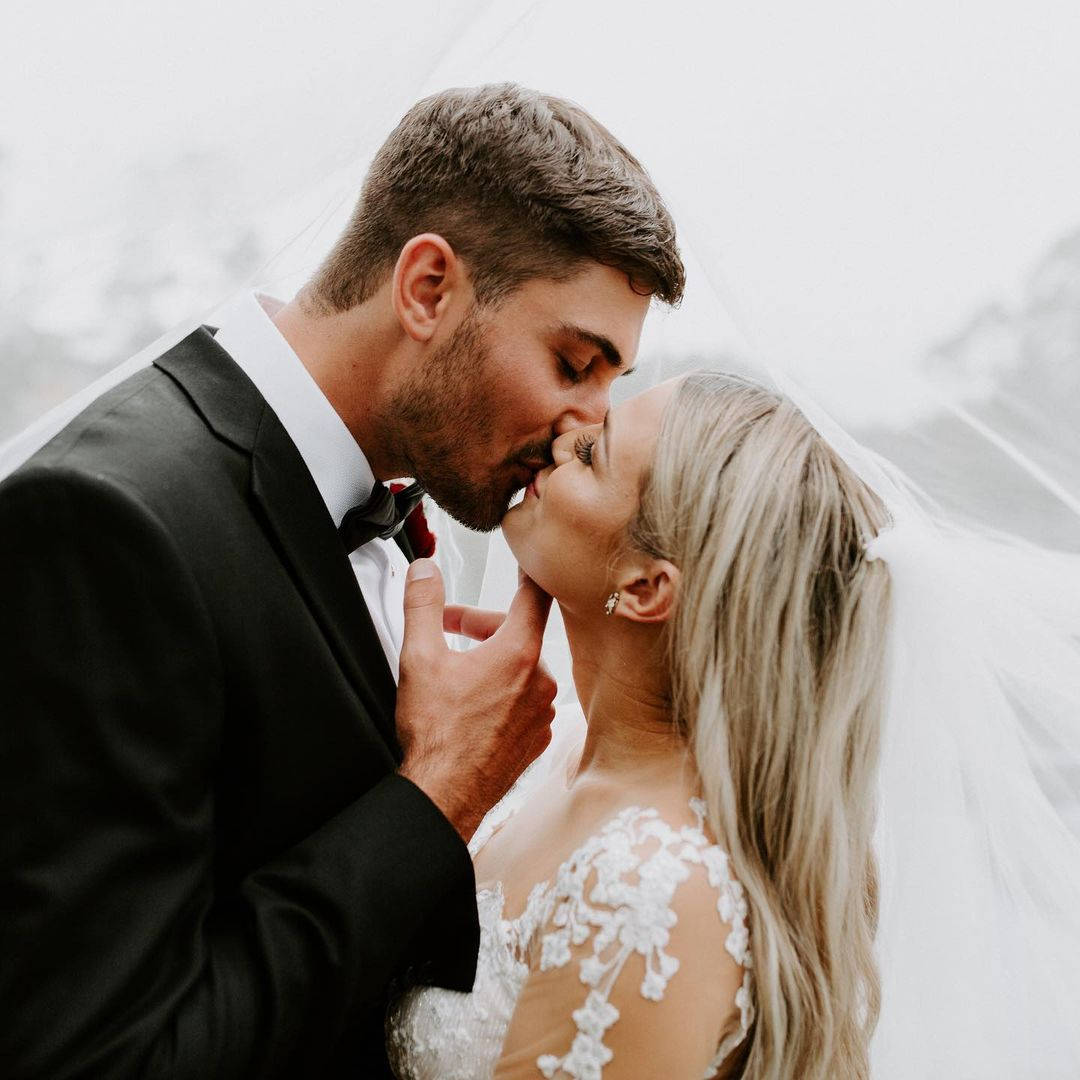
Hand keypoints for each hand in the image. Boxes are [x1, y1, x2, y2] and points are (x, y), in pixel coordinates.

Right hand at [396, 559, 556, 841]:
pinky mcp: (538, 738)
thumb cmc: (436, 735)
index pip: (532, 596)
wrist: (445, 794)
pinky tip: (474, 706)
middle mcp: (541, 681)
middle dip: (481, 627)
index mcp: (519, 653)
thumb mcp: (420, 657)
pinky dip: (503, 695)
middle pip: (517, 634)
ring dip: (492, 662)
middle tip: (447, 632)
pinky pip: (525, 701)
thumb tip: (425, 571)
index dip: (526, 574)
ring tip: (458, 675)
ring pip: (520, 669)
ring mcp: (543, 712)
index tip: (526, 564)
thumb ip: (423, 605)